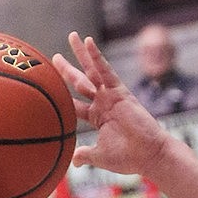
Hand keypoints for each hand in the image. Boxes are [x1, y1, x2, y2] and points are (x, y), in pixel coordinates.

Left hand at [54, 32, 168, 178]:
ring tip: (72, 36)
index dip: (61, 96)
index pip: (74, 103)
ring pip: (92, 71)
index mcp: (97, 117)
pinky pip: (106, 70)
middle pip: (80, 82)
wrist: (148, 155)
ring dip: (81, 54)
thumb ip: (85, 155)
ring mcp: (111, 95)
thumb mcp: (99, 156)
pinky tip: (87, 41)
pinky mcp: (120, 91)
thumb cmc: (127, 158)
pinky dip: (97, 56)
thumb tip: (71, 161)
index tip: (49, 88)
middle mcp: (103, 103)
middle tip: (54, 57)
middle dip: (67, 70)